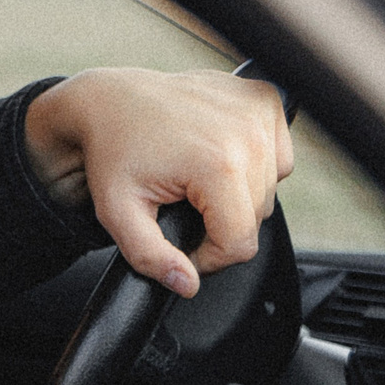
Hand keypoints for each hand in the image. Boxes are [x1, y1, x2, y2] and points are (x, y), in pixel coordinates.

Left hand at [23, 67, 293, 297]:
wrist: (109, 100)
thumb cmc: (111, 151)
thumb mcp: (117, 212)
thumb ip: (150, 257)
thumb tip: (188, 285)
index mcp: (219, 164)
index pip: (240, 242)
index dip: (210, 257)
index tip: (184, 247)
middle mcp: (249, 135)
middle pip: (257, 217)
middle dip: (220, 224)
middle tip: (181, 206)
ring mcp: (260, 112)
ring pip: (270, 188)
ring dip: (238, 194)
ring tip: (195, 179)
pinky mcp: (266, 99)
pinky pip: (276, 155)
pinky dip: (253, 163)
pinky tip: (215, 154)